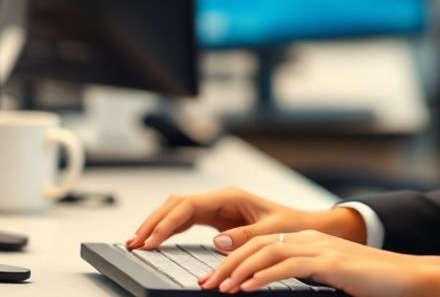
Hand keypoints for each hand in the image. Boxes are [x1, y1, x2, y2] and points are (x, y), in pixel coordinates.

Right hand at [127, 186, 366, 250]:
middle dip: (153, 222)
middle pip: (176, 205)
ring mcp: (216, 207)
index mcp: (230, 197)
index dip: (166, 223)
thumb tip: (218, 241)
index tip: (151, 240)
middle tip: (134, 242)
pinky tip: (156, 240)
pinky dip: (169, 229)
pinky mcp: (216, 218)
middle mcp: (220, 198)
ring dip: (157, 225)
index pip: (188, 206)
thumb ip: (246, 236)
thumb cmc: (292, 227)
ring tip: (137, 242)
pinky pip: (185, 220)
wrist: (306, 227)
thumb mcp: (272, 233)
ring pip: (177, 210)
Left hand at [198, 229, 439, 296]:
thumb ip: (301, 278)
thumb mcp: (327, 279)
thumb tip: (271, 287)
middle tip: (205, 284)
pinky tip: (249, 287)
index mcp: (306, 241)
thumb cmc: (368, 283)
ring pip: (267, 252)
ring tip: (220, 288)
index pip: (258, 246)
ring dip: (239, 271)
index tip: (212, 279)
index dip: (232, 261)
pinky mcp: (330, 262)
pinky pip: (290, 266)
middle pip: (256, 246)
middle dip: (226, 265)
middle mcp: (308, 239)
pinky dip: (265, 276)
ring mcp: (319, 248)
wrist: (405, 276)